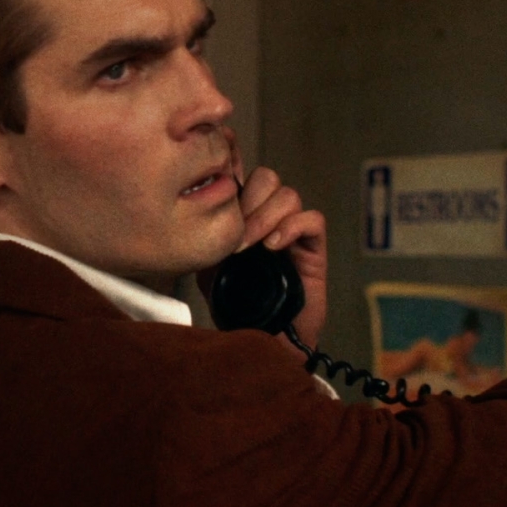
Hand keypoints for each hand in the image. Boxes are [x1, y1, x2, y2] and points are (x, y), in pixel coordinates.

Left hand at [199, 127, 328, 351]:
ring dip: (264, 216)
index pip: (243, 175)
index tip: (216, 174)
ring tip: (249, 245)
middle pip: (267, 178)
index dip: (233, 164)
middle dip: (247, 200)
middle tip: (233, 230)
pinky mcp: (314, 250)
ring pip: (288, 195)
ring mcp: (293, 232)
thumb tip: (193, 212)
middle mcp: (269, 218)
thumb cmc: (236, 307)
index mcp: (244, 216)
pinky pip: (312, 219)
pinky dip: (292, 227)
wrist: (263, 341)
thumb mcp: (209, 269)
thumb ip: (205, 239)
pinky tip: (273, 247)